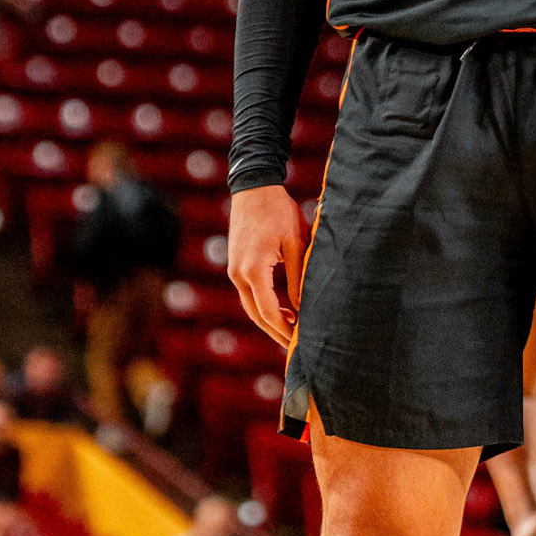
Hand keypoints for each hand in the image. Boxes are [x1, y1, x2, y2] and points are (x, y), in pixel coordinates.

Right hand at [227, 184, 308, 346]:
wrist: (254, 188)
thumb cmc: (279, 212)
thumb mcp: (296, 244)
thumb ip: (297, 279)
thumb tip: (302, 309)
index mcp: (254, 270)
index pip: (268, 311)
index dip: (284, 329)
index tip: (300, 342)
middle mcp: (238, 273)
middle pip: (256, 315)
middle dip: (276, 332)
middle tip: (295, 347)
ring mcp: (234, 270)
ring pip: (250, 306)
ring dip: (269, 320)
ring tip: (292, 330)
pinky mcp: (235, 265)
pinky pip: (248, 293)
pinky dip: (263, 304)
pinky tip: (282, 308)